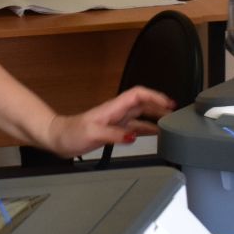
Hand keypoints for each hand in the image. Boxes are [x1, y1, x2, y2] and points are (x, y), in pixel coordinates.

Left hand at [40, 86, 175, 156]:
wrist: (57, 139)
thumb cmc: (70, 134)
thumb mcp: (92, 134)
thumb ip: (113, 134)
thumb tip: (132, 135)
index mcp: (113, 108)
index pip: (138, 95)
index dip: (154, 96)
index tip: (169, 103)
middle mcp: (116, 112)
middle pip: (143, 103)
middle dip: (160, 106)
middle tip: (176, 114)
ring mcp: (116, 120)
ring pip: (141, 114)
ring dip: (155, 117)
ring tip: (170, 123)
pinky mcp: (113, 129)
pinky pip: (134, 126)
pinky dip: (146, 129)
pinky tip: (153, 134)